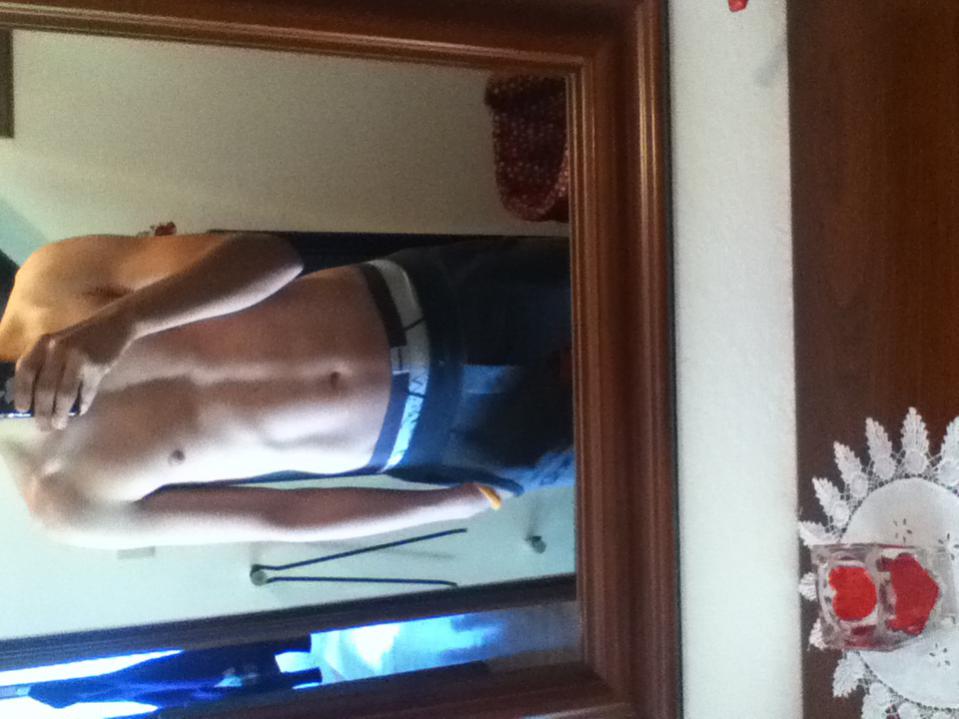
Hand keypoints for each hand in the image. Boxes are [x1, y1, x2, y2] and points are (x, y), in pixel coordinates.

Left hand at [15, 307, 134, 430]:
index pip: (25, 370)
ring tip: (60, 424)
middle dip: (42, 411)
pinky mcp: (97, 366)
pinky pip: (86, 392)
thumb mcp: (58, 344)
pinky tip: (80, 411)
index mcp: (43, 343)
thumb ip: (45, 364)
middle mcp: (58, 349)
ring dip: (61, 413)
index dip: (22, 392)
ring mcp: (78, 358)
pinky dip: (82, 404)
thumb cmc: (82, 338)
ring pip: (64, 393)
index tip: (23, 410)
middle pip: (44, 387)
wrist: (115, 324)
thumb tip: (35, 398)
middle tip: (44, 426)